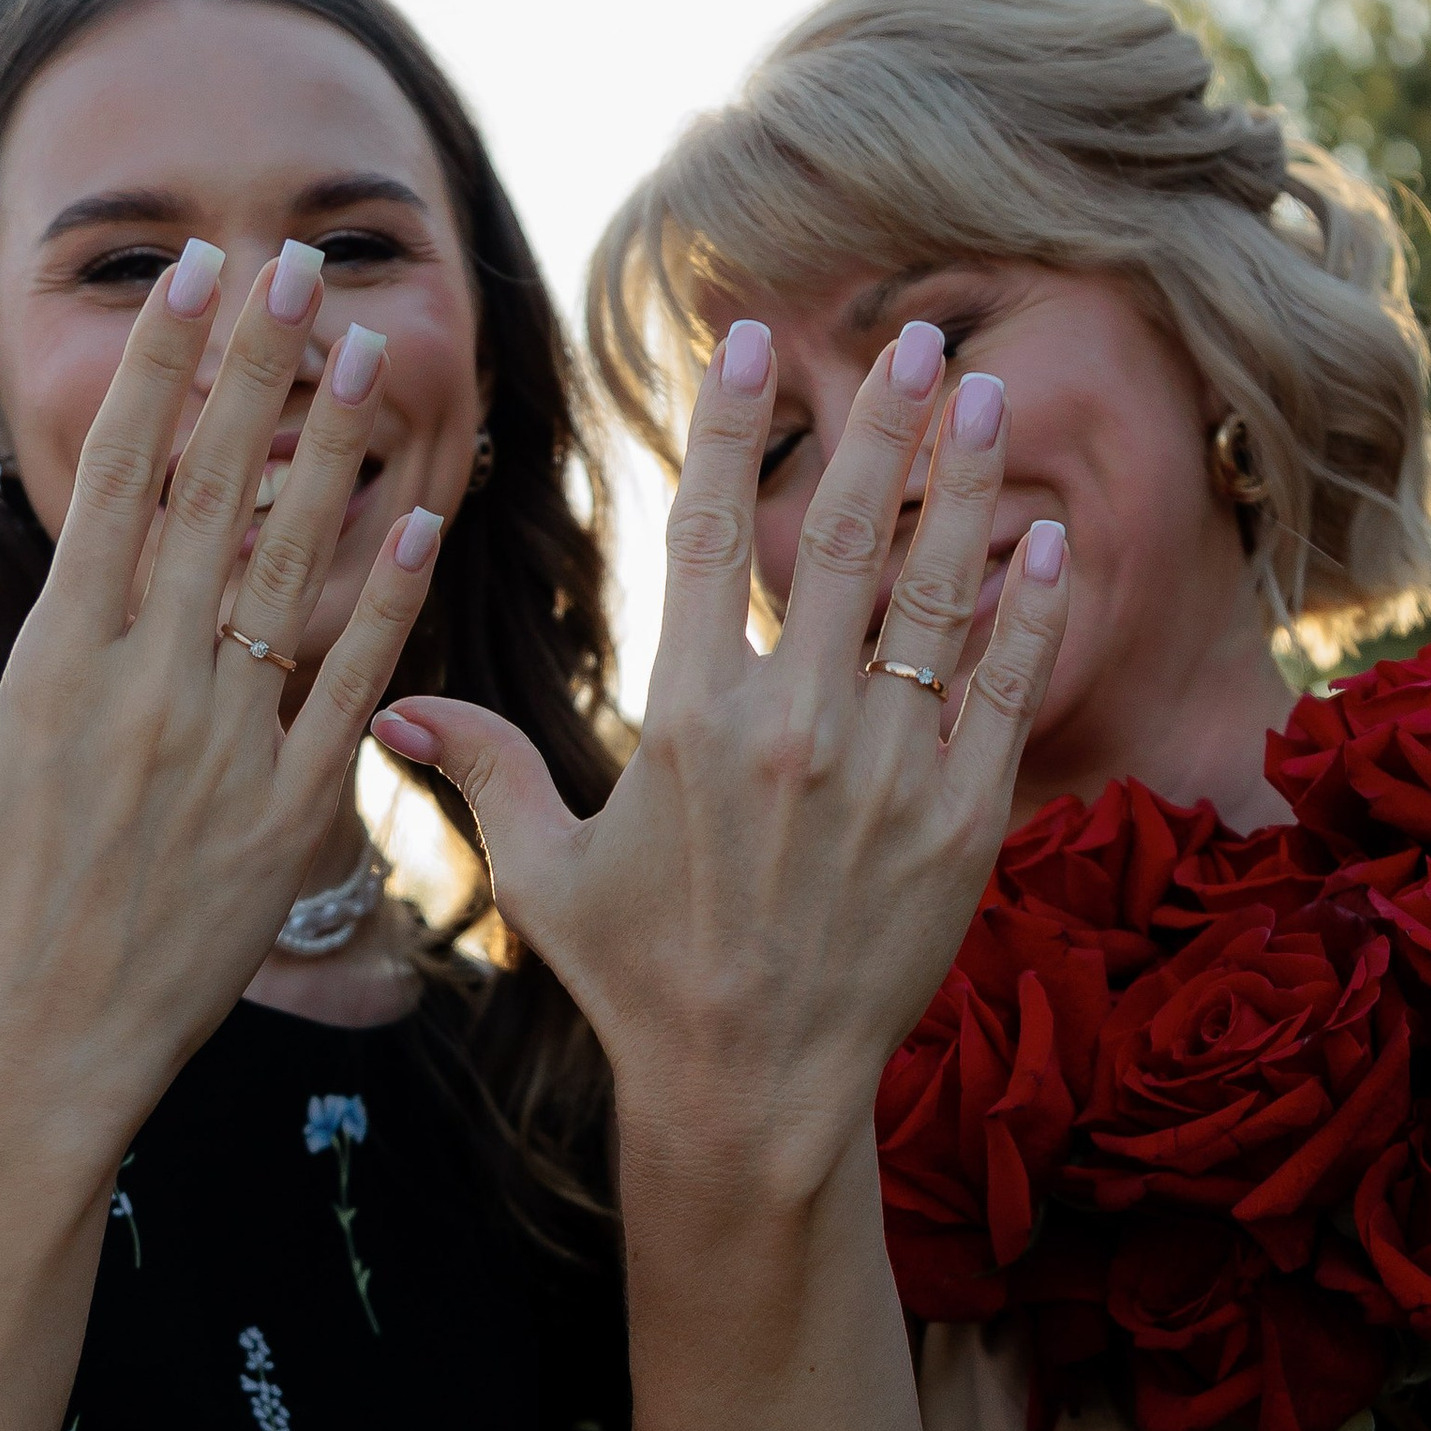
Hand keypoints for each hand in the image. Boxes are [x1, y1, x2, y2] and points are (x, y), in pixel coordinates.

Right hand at [0, 248, 442, 1168]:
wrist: (30, 1074)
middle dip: (261, 371)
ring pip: (294, 574)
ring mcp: (230, 753)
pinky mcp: (291, 823)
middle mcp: (151, 690)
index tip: (194, 277)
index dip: (162, 369)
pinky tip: (423, 522)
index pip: (115, 481)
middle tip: (302, 264)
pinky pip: (354, 693)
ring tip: (376, 352)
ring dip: (337, 455)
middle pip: (215, 496)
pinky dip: (391, 605)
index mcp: (52, 668)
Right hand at [374, 319, 1071, 1196]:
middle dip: (876, 423)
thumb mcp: (544, 872)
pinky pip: (997, 689)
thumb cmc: (639, 979)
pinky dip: (1020, 607)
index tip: (753, 341)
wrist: (752, 1092)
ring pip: (930, 594)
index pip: (702, 533)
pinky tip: (1037, 534)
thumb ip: (482, 770)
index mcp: (686, 721)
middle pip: (839, 535)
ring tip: (978, 395)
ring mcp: (884, 772)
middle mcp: (790, 730)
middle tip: (910, 337)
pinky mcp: (958, 821)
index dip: (726, 428)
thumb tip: (394, 707)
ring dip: (959, 484)